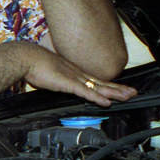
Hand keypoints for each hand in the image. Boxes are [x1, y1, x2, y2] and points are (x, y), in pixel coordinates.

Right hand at [21, 44, 136, 105]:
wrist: (26, 58)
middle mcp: (76, 73)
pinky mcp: (68, 83)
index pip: (94, 80)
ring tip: (128, 96)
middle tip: (133, 92)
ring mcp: (74, 78)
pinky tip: (107, 102)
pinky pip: (86, 92)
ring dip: (114, 92)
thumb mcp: (48, 74)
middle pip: (101, 82)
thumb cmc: (32, 64)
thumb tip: (54, 83)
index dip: (107, 85)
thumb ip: (55, 80)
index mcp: (72, 72)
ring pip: (98, 87)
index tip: (118, 88)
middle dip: (118, 88)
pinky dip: (97, 97)